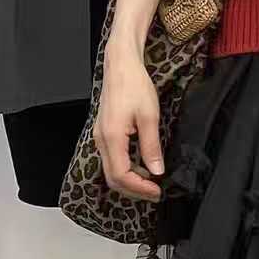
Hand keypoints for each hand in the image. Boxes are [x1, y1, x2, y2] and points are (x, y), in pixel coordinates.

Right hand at [95, 40, 162, 201]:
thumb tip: (156, 170)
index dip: (140, 188)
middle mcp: (102, 140)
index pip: (121, 175)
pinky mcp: (105, 134)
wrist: (121, 65)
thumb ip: (151, 147)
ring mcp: (101, 137)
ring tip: (151, 183)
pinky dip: (127, 170)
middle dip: (135, 190)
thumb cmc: (134, 84)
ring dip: (131, 182)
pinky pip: (113, 160)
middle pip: (113, 178)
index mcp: (112, 137)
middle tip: (155, 193)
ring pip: (112, 171)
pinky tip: (142, 168)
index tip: (157, 190)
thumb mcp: (150, 116)